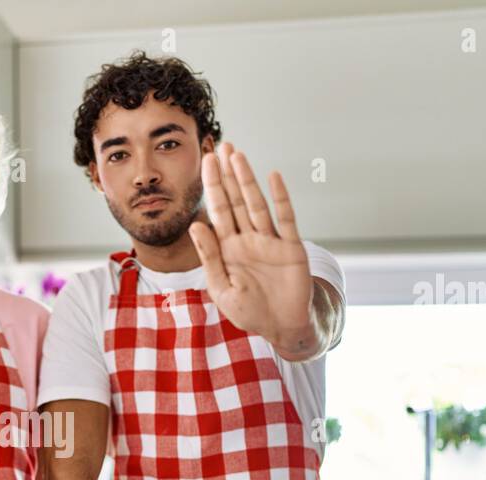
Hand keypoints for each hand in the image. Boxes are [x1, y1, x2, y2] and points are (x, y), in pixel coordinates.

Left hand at [187, 143, 311, 348]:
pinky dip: (280, 198)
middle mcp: (249, 239)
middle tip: (220, 146)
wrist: (281, 327)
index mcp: (229, 248)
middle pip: (235, 200)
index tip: (205, 162)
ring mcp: (270, 241)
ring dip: (247, 180)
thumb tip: (194, 225)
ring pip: (256, 204)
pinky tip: (273, 178)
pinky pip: (285, 219)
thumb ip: (210, 257)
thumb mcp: (222, 288)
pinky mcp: (291, 248)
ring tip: (237, 156)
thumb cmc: (250, 312)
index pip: (217, 211)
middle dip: (227, 175)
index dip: (211, 187)